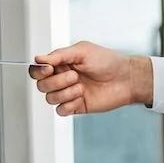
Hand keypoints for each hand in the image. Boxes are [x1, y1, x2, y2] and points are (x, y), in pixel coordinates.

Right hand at [29, 42, 151, 115]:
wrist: (125, 79)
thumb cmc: (107, 61)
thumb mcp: (82, 51)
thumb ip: (59, 55)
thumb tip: (38, 59)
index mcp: (61, 63)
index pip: (38, 69)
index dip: (39, 71)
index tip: (49, 69)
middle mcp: (62, 78)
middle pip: (41, 85)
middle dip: (56, 82)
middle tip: (75, 77)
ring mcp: (68, 93)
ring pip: (50, 98)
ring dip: (65, 93)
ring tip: (81, 87)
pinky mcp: (76, 106)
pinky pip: (61, 110)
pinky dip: (69, 104)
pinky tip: (82, 98)